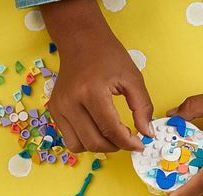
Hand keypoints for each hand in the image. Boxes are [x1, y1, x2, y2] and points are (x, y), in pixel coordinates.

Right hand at [42, 0, 152, 151]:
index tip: (140, 145)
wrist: (80, 42)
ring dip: (97, 146)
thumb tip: (147, 133)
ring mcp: (59, 109)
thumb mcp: (132, 77)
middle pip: (93, 142)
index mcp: (92, 92)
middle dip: (114, 146)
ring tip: (110, 137)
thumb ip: (142, 107)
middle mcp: (71, 103)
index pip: (110, 129)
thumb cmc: (107, 56)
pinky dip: (85, 140)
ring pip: (78, 146)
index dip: (128, 142)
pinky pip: (70, 139)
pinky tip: (96, 130)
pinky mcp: (55, 113)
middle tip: (126, 141)